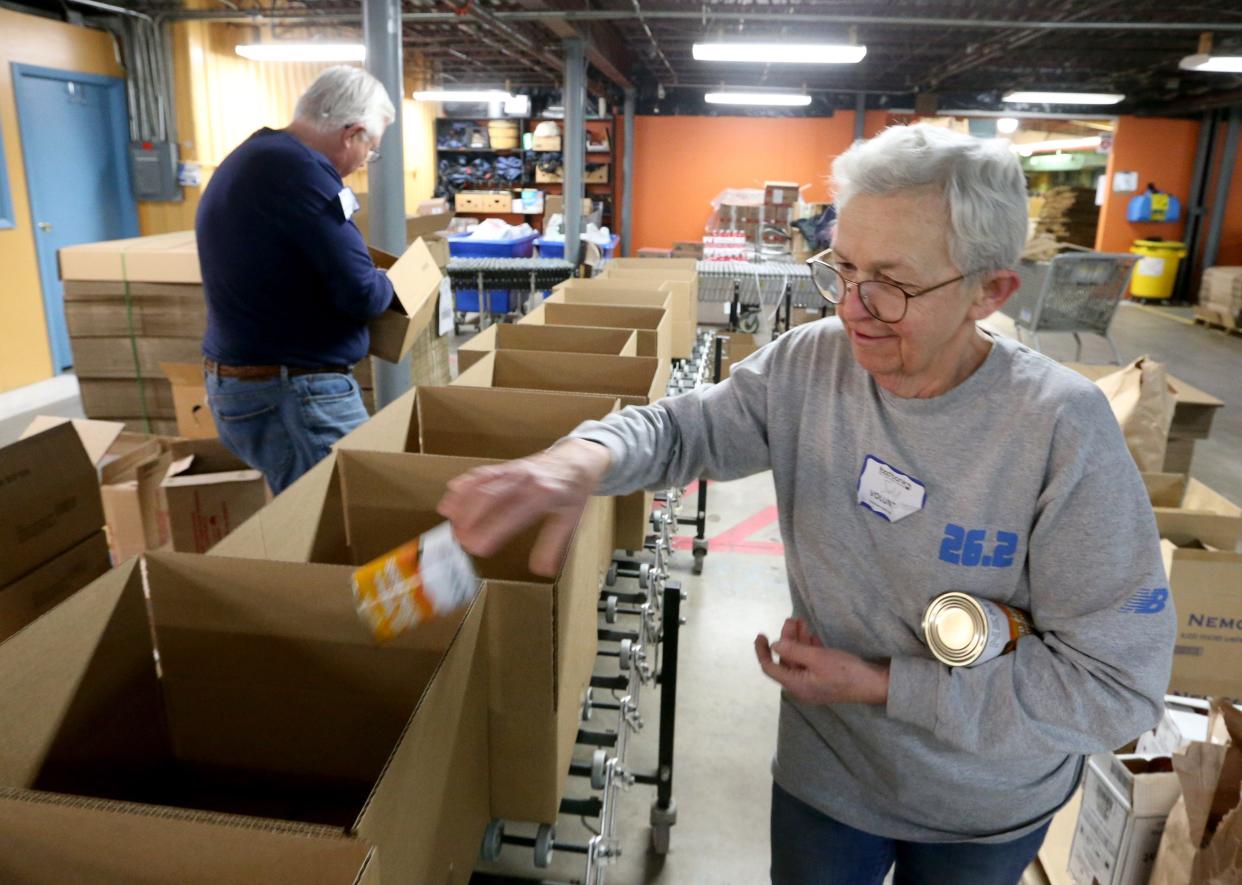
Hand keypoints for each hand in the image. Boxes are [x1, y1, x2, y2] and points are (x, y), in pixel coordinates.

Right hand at [437, 439, 611, 575]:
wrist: (578, 459)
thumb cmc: (573, 491)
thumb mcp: (571, 520)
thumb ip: (553, 545)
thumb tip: (543, 571)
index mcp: (543, 495)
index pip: (514, 514)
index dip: (493, 531)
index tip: (478, 548)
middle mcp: (525, 480)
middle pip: (491, 496)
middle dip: (471, 517)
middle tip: (459, 539)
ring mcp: (513, 471)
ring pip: (482, 483)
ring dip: (463, 502)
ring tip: (450, 522)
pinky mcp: (505, 466)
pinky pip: (481, 473)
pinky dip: (464, 484)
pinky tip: (451, 498)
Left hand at [754, 617, 889, 705]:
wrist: (875, 684)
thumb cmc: (845, 671)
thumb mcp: (817, 658)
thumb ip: (794, 651)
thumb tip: (774, 645)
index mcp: (796, 685)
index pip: (770, 668)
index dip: (762, 651)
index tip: (761, 635)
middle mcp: (801, 687)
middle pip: (786, 660)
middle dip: (786, 639)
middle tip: (792, 620)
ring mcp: (812, 683)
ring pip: (798, 659)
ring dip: (798, 640)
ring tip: (800, 621)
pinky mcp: (824, 678)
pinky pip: (809, 662)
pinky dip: (808, 647)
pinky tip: (811, 634)